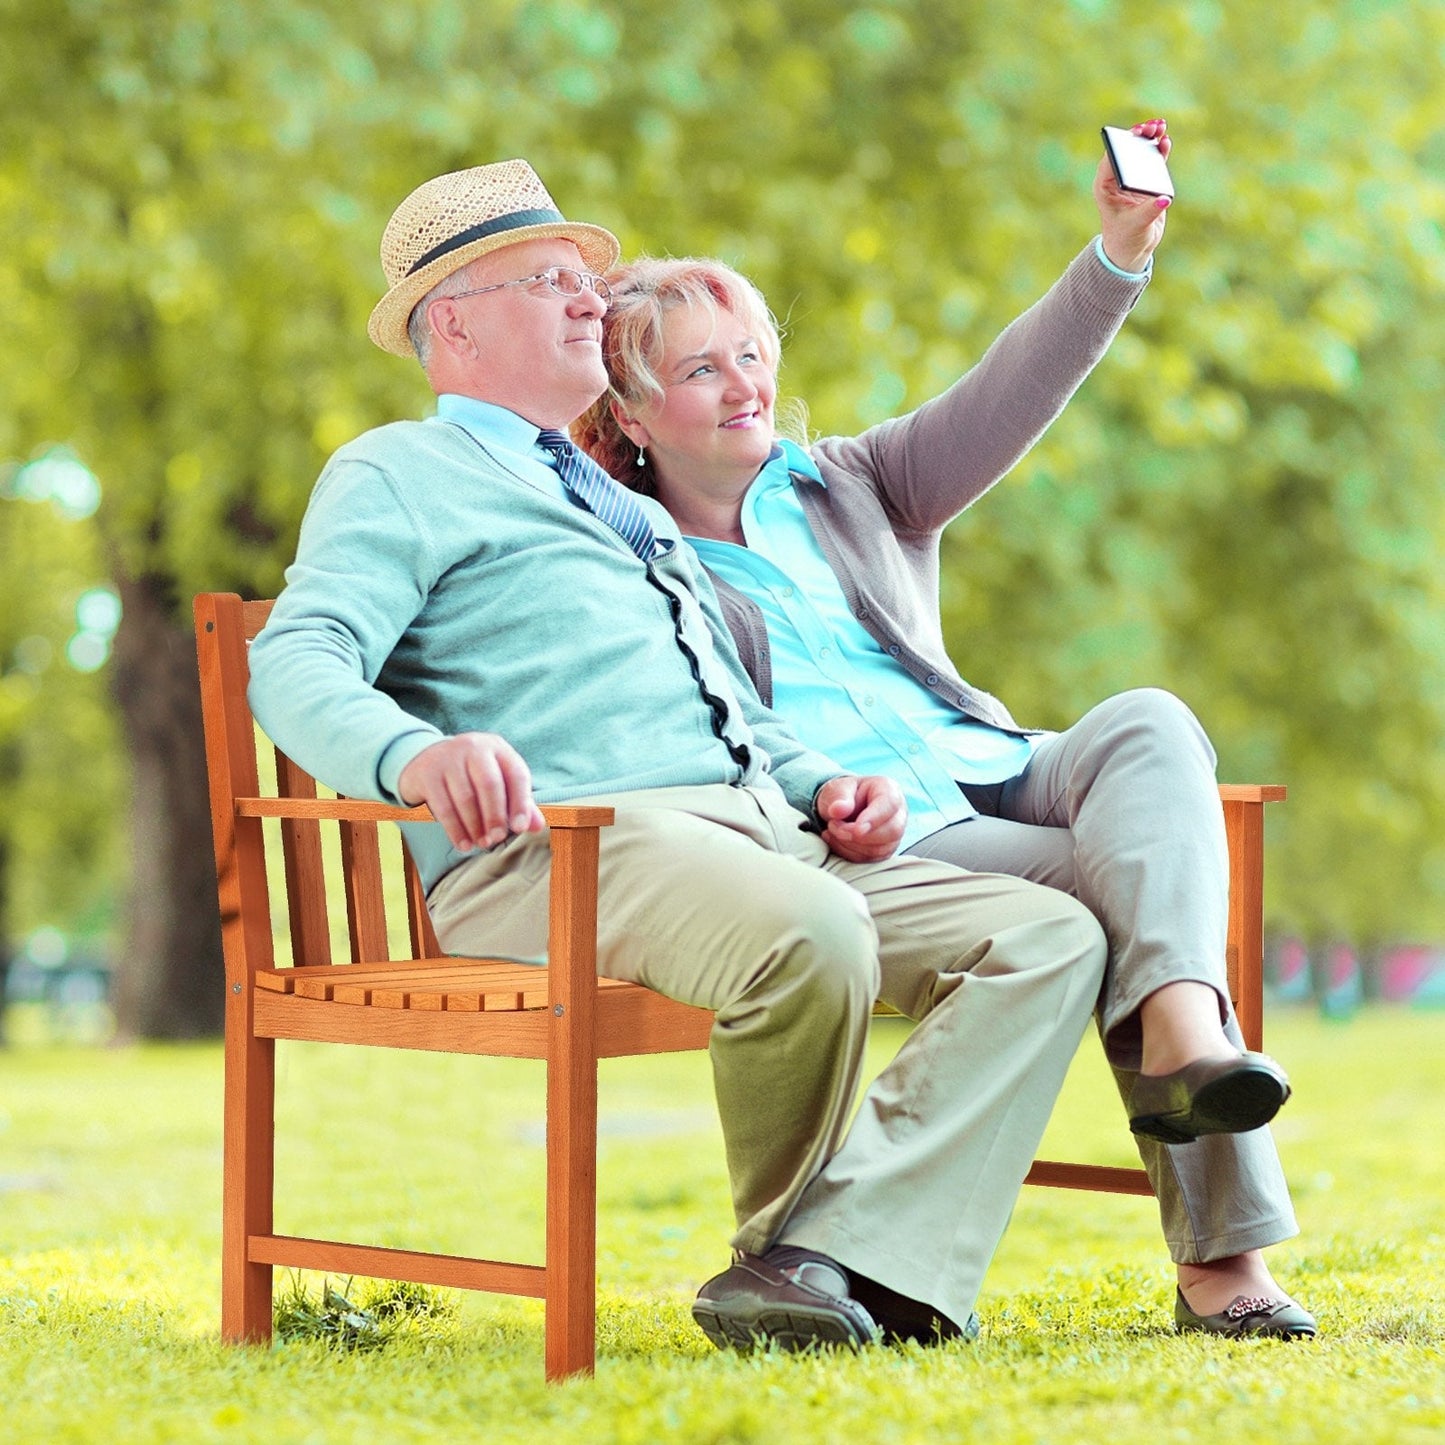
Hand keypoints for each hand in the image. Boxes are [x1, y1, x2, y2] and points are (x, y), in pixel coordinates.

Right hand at [396, 733, 546, 851]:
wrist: (426, 759)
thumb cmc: (471, 774)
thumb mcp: (497, 779)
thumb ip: (519, 802)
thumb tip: (538, 826)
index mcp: (497, 748)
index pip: (516, 774)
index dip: (521, 803)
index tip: (520, 828)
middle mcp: (473, 747)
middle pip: (489, 784)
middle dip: (496, 816)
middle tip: (497, 838)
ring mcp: (448, 758)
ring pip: (466, 797)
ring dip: (476, 826)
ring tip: (482, 843)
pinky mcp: (428, 774)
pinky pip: (444, 807)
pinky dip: (455, 830)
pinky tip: (464, 844)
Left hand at [815, 774, 906, 862]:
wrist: (841, 808)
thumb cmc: (844, 795)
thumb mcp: (837, 788)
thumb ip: (838, 796)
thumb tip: (838, 810)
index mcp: (889, 790)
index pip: (890, 804)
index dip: (874, 818)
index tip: (856, 829)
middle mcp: (897, 814)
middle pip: (892, 831)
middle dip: (858, 835)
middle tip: (833, 825)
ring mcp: (893, 835)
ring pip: (880, 849)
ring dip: (850, 844)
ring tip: (832, 830)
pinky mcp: (884, 851)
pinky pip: (870, 859)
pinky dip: (848, 853)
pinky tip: (835, 840)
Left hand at [1095, 117, 1172, 273]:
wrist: (1132, 248)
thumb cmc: (1126, 238)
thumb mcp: (1137, 225)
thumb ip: (1150, 211)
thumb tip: (1164, 199)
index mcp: (1105, 187)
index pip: (1111, 160)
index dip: (1122, 144)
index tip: (1134, 134)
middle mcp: (1116, 179)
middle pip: (1126, 151)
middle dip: (1138, 137)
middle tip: (1151, 126)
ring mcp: (1131, 178)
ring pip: (1139, 152)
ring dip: (1150, 139)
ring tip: (1161, 126)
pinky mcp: (1145, 181)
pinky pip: (1152, 160)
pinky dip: (1159, 150)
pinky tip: (1165, 141)